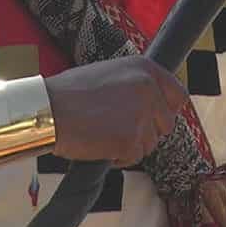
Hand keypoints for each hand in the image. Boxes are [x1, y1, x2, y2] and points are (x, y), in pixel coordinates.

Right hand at [44, 55, 186, 164]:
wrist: (48, 110)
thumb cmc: (70, 93)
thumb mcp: (110, 73)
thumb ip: (135, 85)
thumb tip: (153, 102)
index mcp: (145, 68)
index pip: (178, 95)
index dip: (166, 109)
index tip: (155, 117)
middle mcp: (149, 89)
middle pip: (167, 123)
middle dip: (147, 131)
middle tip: (119, 128)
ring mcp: (141, 115)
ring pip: (150, 143)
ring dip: (131, 144)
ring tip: (103, 133)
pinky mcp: (131, 140)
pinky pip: (134, 158)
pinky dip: (118, 157)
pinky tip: (99, 144)